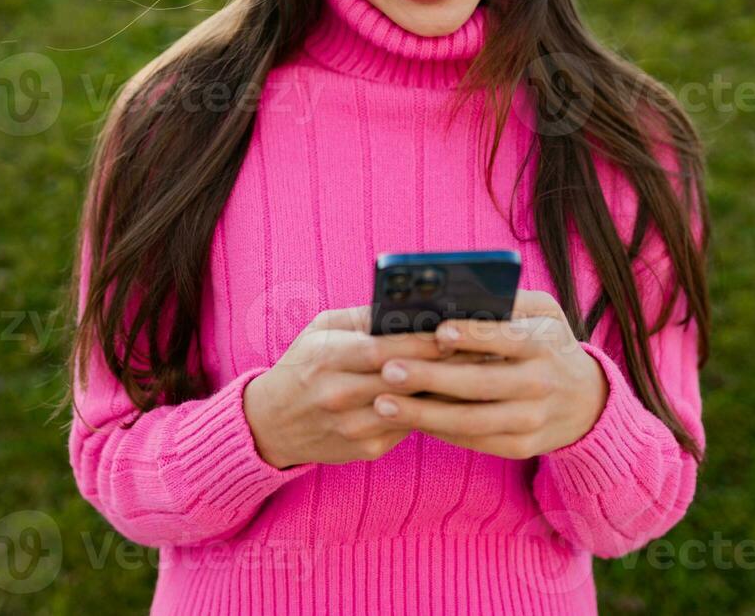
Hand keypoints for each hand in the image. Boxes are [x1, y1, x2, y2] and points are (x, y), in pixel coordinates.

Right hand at [243, 304, 492, 468]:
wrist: (272, 424)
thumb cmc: (302, 366)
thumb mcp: (319, 331)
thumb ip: (361, 318)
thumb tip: (410, 305)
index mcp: (327, 358)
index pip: (383, 349)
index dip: (422, 341)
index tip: (456, 329)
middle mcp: (338, 394)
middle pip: (404, 379)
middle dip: (444, 364)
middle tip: (483, 349)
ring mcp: (353, 427)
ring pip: (413, 407)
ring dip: (447, 391)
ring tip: (480, 372)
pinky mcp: (367, 449)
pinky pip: (409, 427)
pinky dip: (433, 411)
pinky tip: (457, 396)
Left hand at [368, 289, 608, 458]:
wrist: (587, 402)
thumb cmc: (549, 345)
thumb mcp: (545, 314)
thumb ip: (510, 300)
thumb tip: (460, 292)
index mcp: (544, 344)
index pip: (506, 338)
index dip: (472, 336)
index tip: (437, 332)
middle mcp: (541, 384)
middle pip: (480, 383)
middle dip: (431, 378)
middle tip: (388, 370)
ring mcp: (532, 420)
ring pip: (472, 421)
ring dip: (424, 413)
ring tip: (384, 403)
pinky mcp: (521, 446)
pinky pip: (474, 441)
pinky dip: (439, 431)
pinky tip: (408, 419)